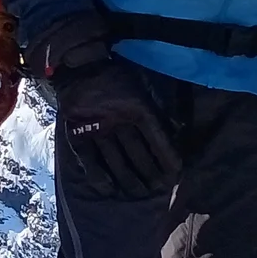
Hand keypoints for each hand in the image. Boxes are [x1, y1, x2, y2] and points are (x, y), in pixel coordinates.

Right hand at [36, 41, 176, 200]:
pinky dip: (99, 177)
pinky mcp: (77, 134)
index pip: (157, 138)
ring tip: (139, 192)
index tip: (175, 173)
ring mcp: (96, 129)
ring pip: (116, 161)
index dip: (167, 157)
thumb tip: (179, 129)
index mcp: (137, 107)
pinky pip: (89, 161)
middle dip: (150, 173)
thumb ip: (159, 106)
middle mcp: (118, 121)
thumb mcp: (143, 84)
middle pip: (138, 154)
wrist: (78, 65)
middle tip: (158, 188)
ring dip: (129, 179)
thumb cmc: (116, 75)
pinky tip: (109, 189)